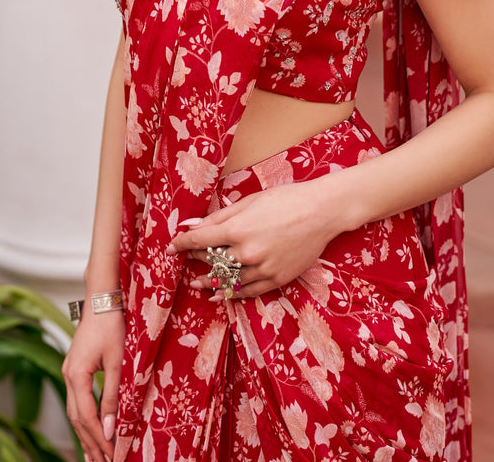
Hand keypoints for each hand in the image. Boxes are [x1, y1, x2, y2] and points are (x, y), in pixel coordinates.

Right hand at [62, 308, 124, 461]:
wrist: (102, 299)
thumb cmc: (112, 326)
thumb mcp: (117, 362)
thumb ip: (113, 396)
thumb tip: (110, 428)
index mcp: (76, 375)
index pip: (86, 417)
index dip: (99, 438)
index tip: (112, 455)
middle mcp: (68, 376)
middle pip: (77, 419)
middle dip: (90, 443)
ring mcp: (69, 372)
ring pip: (74, 411)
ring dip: (85, 434)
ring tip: (94, 456)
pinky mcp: (74, 368)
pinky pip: (77, 400)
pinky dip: (84, 419)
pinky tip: (90, 429)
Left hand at [168, 180, 340, 299]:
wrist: (321, 212)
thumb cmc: (285, 199)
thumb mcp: (249, 201)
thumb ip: (219, 216)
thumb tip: (192, 225)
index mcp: (238, 229)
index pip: (199, 240)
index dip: (182, 244)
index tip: (171, 247)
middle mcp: (247, 252)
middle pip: (212, 261)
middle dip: (197, 259)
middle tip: (188, 259)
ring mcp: (263, 268)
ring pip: (228, 281)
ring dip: (210, 282)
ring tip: (198, 284)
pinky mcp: (277, 279)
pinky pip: (248, 291)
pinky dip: (232, 293)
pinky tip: (222, 293)